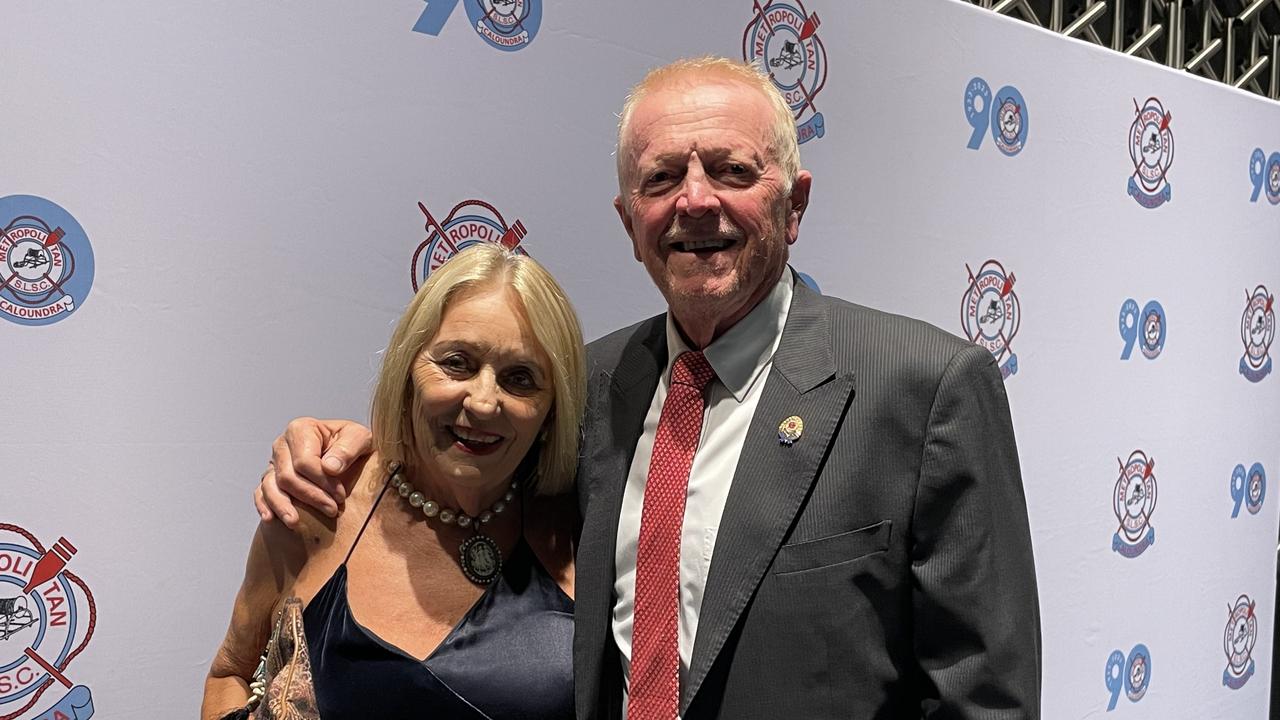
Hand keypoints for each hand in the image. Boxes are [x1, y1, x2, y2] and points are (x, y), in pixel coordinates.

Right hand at [253, 417, 372, 527]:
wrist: (348, 453)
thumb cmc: (353, 444)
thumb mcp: (361, 438)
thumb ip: (348, 448)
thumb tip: (330, 467)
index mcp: (301, 429)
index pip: (304, 461)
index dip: (322, 481)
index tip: (340, 495)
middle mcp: (282, 445)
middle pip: (288, 476)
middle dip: (310, 496)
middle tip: (331, 510)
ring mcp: (274, 463)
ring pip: (270, 486)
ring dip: (282, 506)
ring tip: (294, 522)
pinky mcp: (271, 479)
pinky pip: (260, 493)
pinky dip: (264, 505)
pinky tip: (271, 518)